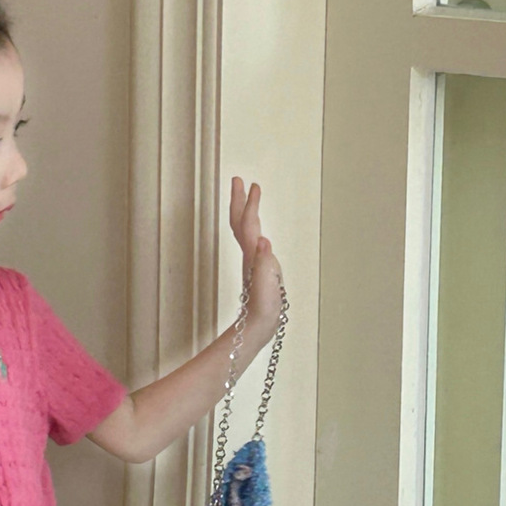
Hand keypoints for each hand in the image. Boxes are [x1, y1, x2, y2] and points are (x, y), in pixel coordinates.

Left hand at [228, 175, 284, 333]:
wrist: (258, 325)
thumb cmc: (263, 308)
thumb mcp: (266, 284)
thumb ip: (264, 263)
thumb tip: (262, 240)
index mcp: (252, 255)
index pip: (248, 223)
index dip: (250, 204)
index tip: (252, 185)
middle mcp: (250, 254)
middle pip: (240, 222)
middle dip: (239, 200)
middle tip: (238, 180)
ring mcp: (252, 260)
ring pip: (245, 229)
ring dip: (245, 210)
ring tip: (248, 197)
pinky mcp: (257, 268)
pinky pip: (252, 240)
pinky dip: (253, 227)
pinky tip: (257, 229)